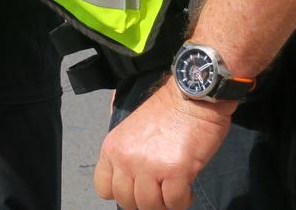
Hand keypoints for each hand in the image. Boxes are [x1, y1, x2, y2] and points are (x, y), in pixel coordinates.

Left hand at [94, 84, 233, 209]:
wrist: (192, 96)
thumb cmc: (167, 111)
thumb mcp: (131, 129)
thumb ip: (125, 152)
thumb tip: (129, 180)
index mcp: (113, 148)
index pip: (103, 188)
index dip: (122, 192)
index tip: (136, 188)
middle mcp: (126, 159)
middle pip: (126, 201)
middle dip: (144, 201)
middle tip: (159, 190)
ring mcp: (149, 167)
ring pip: (150, 206)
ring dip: (164, 203)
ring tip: (173, 190)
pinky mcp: (175, 171)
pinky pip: (174, 203)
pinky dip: (182, 200)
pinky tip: (187, 187)